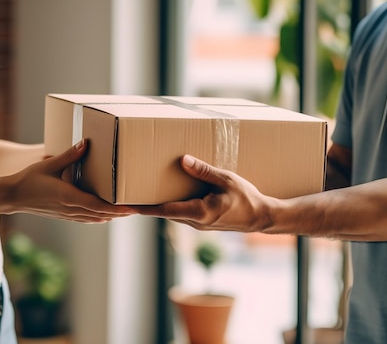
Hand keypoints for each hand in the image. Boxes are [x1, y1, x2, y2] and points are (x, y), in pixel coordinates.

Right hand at [6, 139, 133, 222]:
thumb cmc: (29, 179)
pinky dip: (99, 218)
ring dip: (111, 217)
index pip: (98, 206)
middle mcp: (70, 209)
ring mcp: (67, 214)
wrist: (12, 197)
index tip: (130, 209)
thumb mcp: (49, 164)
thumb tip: (86, 143)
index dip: (116, 209)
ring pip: (95, 219)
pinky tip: (106, 216)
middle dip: (120, 213)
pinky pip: (86, 219)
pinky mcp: (64, 216)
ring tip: (127, 212)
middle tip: (137, 210)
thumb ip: (69, 155)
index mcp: (69, 197)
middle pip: (101, 214)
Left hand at [135, 155, 275, 231]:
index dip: (143, 207)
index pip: (164, 210)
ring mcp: (198, 224)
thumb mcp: (227, 180)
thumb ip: (204, 171)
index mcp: (200, 212)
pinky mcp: (202, 222)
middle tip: (126, 196)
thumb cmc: (246, 198)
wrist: (261, 217)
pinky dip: (171, 205)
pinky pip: (181, 213)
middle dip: (146, 205)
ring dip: (158, 205)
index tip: (125, 205)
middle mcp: (195, 221)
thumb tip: (183, 160)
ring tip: (141, 193)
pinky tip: (166, 194)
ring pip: (172, 213)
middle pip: (164, 212)